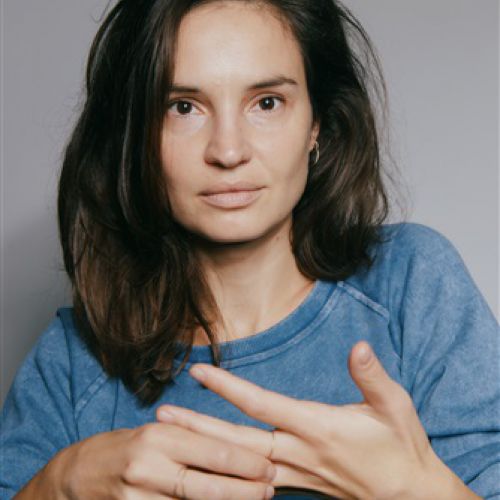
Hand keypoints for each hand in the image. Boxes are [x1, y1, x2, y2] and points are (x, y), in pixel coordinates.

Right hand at [16, 422, 275, 499]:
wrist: (77, 474)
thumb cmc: (127, 447)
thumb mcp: (157, 432)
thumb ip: (190, 440)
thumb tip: (235, 450)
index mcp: (159, 435)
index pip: (211, 450)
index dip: (244, 462)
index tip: (268, 467)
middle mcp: (148, 464)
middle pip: (206, 483)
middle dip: (243, 490)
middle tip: (269, 490)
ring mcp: (136, 495)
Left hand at [157, 341, 465, 498]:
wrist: (409, 495)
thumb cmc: (401, 446)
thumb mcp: (396, 406)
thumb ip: (372, 376)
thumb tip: (359, 346)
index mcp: (317, 427)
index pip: (262, 404)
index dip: (228, 387)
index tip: (199, 371)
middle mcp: (298, 452)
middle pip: (237, 440)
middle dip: (197, 428)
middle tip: (160, 419)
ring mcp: (295, 473)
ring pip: (239, 462)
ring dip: (204, 449)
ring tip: (172, 439)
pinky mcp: (298, 482)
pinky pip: (252, 480)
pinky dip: (226, 472)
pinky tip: (207, 467)